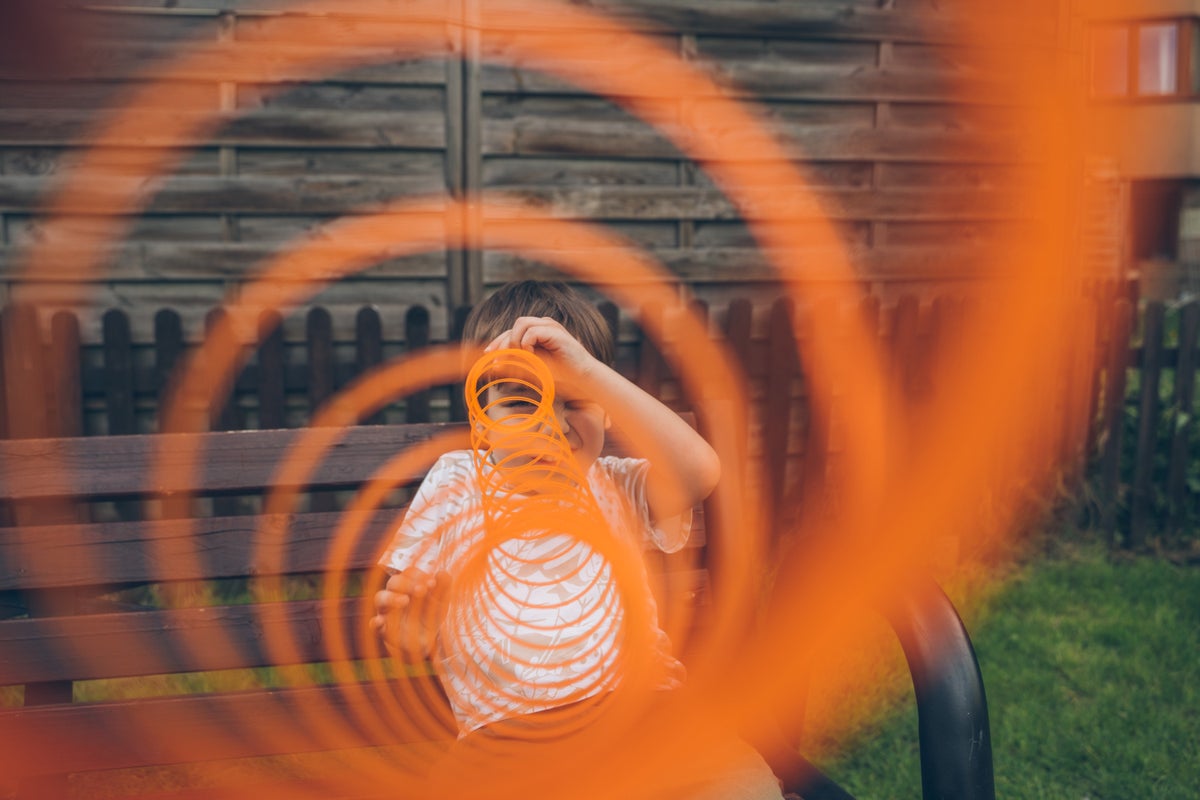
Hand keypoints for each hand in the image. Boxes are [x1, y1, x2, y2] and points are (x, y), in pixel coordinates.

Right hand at [370, 567, 451, 658]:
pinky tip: (379, 621)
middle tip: (421, 590)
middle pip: (393, 582)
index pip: (409, 573)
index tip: (432, 583)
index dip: (420, 576)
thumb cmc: (430, 615)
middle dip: (407, 584)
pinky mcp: (383, 629)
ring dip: (391, 597)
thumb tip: (442, 573)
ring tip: (405, 601)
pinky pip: (373, 624)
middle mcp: (395, 595)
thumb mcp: (441, 603)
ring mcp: (387, 611)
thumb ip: (443, 587)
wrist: (425, 640)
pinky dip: (375, 622)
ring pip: (380, 597)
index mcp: (409, 585)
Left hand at [483, 316, 597, 383]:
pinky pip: (531, 332)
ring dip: (516, 342)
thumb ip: (518, 361)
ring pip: (521, 324)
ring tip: (521, 357)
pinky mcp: (555, 331)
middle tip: (498, 360)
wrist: (581, 377)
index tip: (488, 353)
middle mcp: (544, 324)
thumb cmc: (561, 373)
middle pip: (516, 324)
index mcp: (539, 331)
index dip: (499, 341)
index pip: (513, 330)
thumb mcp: (533, 366)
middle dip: (503, 342)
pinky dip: (527, 344)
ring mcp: (550, 326)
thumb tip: (496, 362)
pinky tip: (532, 356)